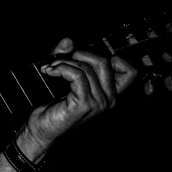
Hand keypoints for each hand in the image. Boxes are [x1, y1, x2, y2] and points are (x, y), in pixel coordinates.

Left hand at [19, 38, 137, 159]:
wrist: (41, 130)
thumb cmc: (53, 107)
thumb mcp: (64, 77)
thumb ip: (68, 57)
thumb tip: (67, 40)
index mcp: (110, 94)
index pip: (129, 70)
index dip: (110, 57)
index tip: (84, 58)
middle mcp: (109, 99)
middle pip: (106, 62)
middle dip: (80, 54)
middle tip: (60, 59)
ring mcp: (98, 103)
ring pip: (87, 67)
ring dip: (64, 61)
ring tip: (50, 67)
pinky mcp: (84, 104)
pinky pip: (76, 75)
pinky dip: (61, 68)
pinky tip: (49, 71)